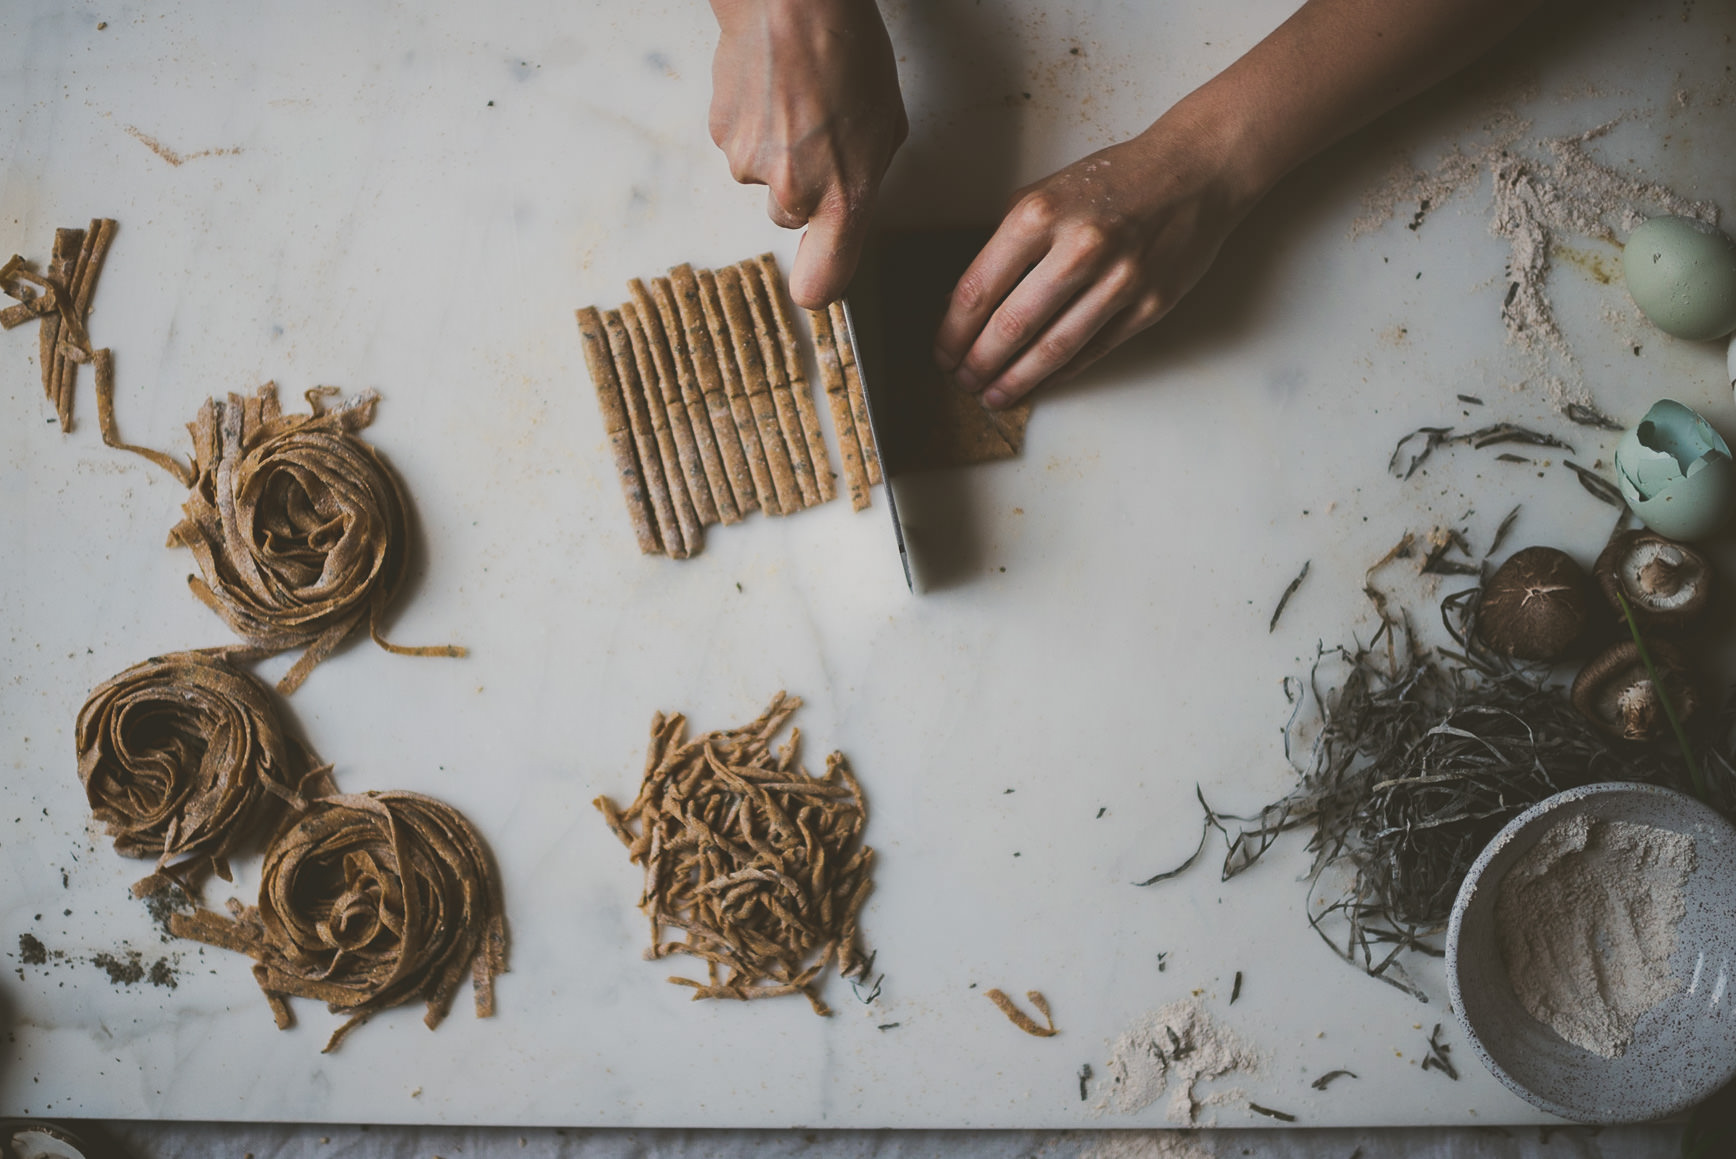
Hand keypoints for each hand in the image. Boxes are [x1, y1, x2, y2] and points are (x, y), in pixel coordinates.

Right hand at [709, 0, 906, 307]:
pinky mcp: (721, 137)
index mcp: (842, 198)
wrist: (790, 2)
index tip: (820, 277)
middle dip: (803, 189)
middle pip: (790, 220)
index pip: (820, 285)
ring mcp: (750, 166)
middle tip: (820, 137)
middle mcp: (792, 193)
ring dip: (779, 152)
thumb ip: (864, 182)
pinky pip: (741, 147)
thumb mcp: (884, 127)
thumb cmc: (847, 52)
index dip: (819, 285)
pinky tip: (772, 90)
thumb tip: (849, 205)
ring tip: (797, 101)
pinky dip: (754, 126)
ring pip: (764, 180)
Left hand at [932, 119, 1253, 409]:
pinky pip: (1094, 349)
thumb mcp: (1044, 193)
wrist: (1194, 171)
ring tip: (993, 395)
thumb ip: (1002, 245)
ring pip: (1054, 348)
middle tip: (962, 381)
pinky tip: (1039, 381)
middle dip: (978, 363)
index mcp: (1040, 213)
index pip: (978, 289)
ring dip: (1015, 380)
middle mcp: (1080, 247)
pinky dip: (1061, 372)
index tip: (942, 352)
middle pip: (1012, 326)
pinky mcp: (1150, 304)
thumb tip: (958, 303)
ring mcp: (1121, 279)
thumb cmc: (1112, 181)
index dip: (953, 331)